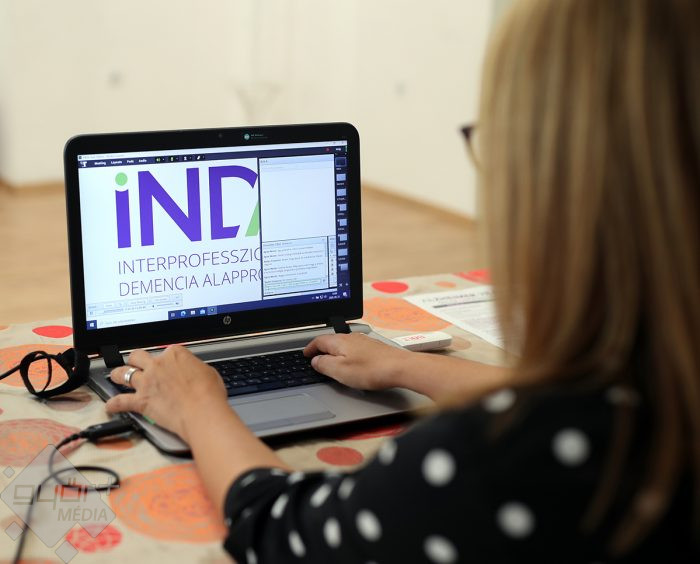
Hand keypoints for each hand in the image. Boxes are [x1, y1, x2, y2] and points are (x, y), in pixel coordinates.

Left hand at [106, 345, 228, 442]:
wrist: (202, 411)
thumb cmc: (209, 393)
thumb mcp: (209, 372)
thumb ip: (195, 369)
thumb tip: (194, 373)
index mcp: (175, 354)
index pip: (166, 351)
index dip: (167, 359)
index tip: (168, 365)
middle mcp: (158, 365)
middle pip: (138, 356)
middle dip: (136, 360)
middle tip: (136, 363)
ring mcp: (147, 382)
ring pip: (123, 373)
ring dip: (118, 374)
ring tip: (116, 376)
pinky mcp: (141, 401)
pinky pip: (121, 401)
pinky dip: (114, 404)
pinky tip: (110, 406)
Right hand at [303, 333, 410, 390]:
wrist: (401, 368)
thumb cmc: (372, 370)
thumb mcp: (340, 371)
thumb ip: (324, 365)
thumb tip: (315, 361)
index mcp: (340, 341)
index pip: (319, 340)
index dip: (310, 348)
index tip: (305, 354)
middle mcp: (352, 337)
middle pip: (331, 340)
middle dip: (322, 348)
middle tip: (315, 356)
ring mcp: (364, 341)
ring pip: (344, 343)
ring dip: (335, 351)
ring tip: (331, 360)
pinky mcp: (374, 348)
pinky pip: (355, 348)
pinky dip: (347, 353)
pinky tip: (352, 362)